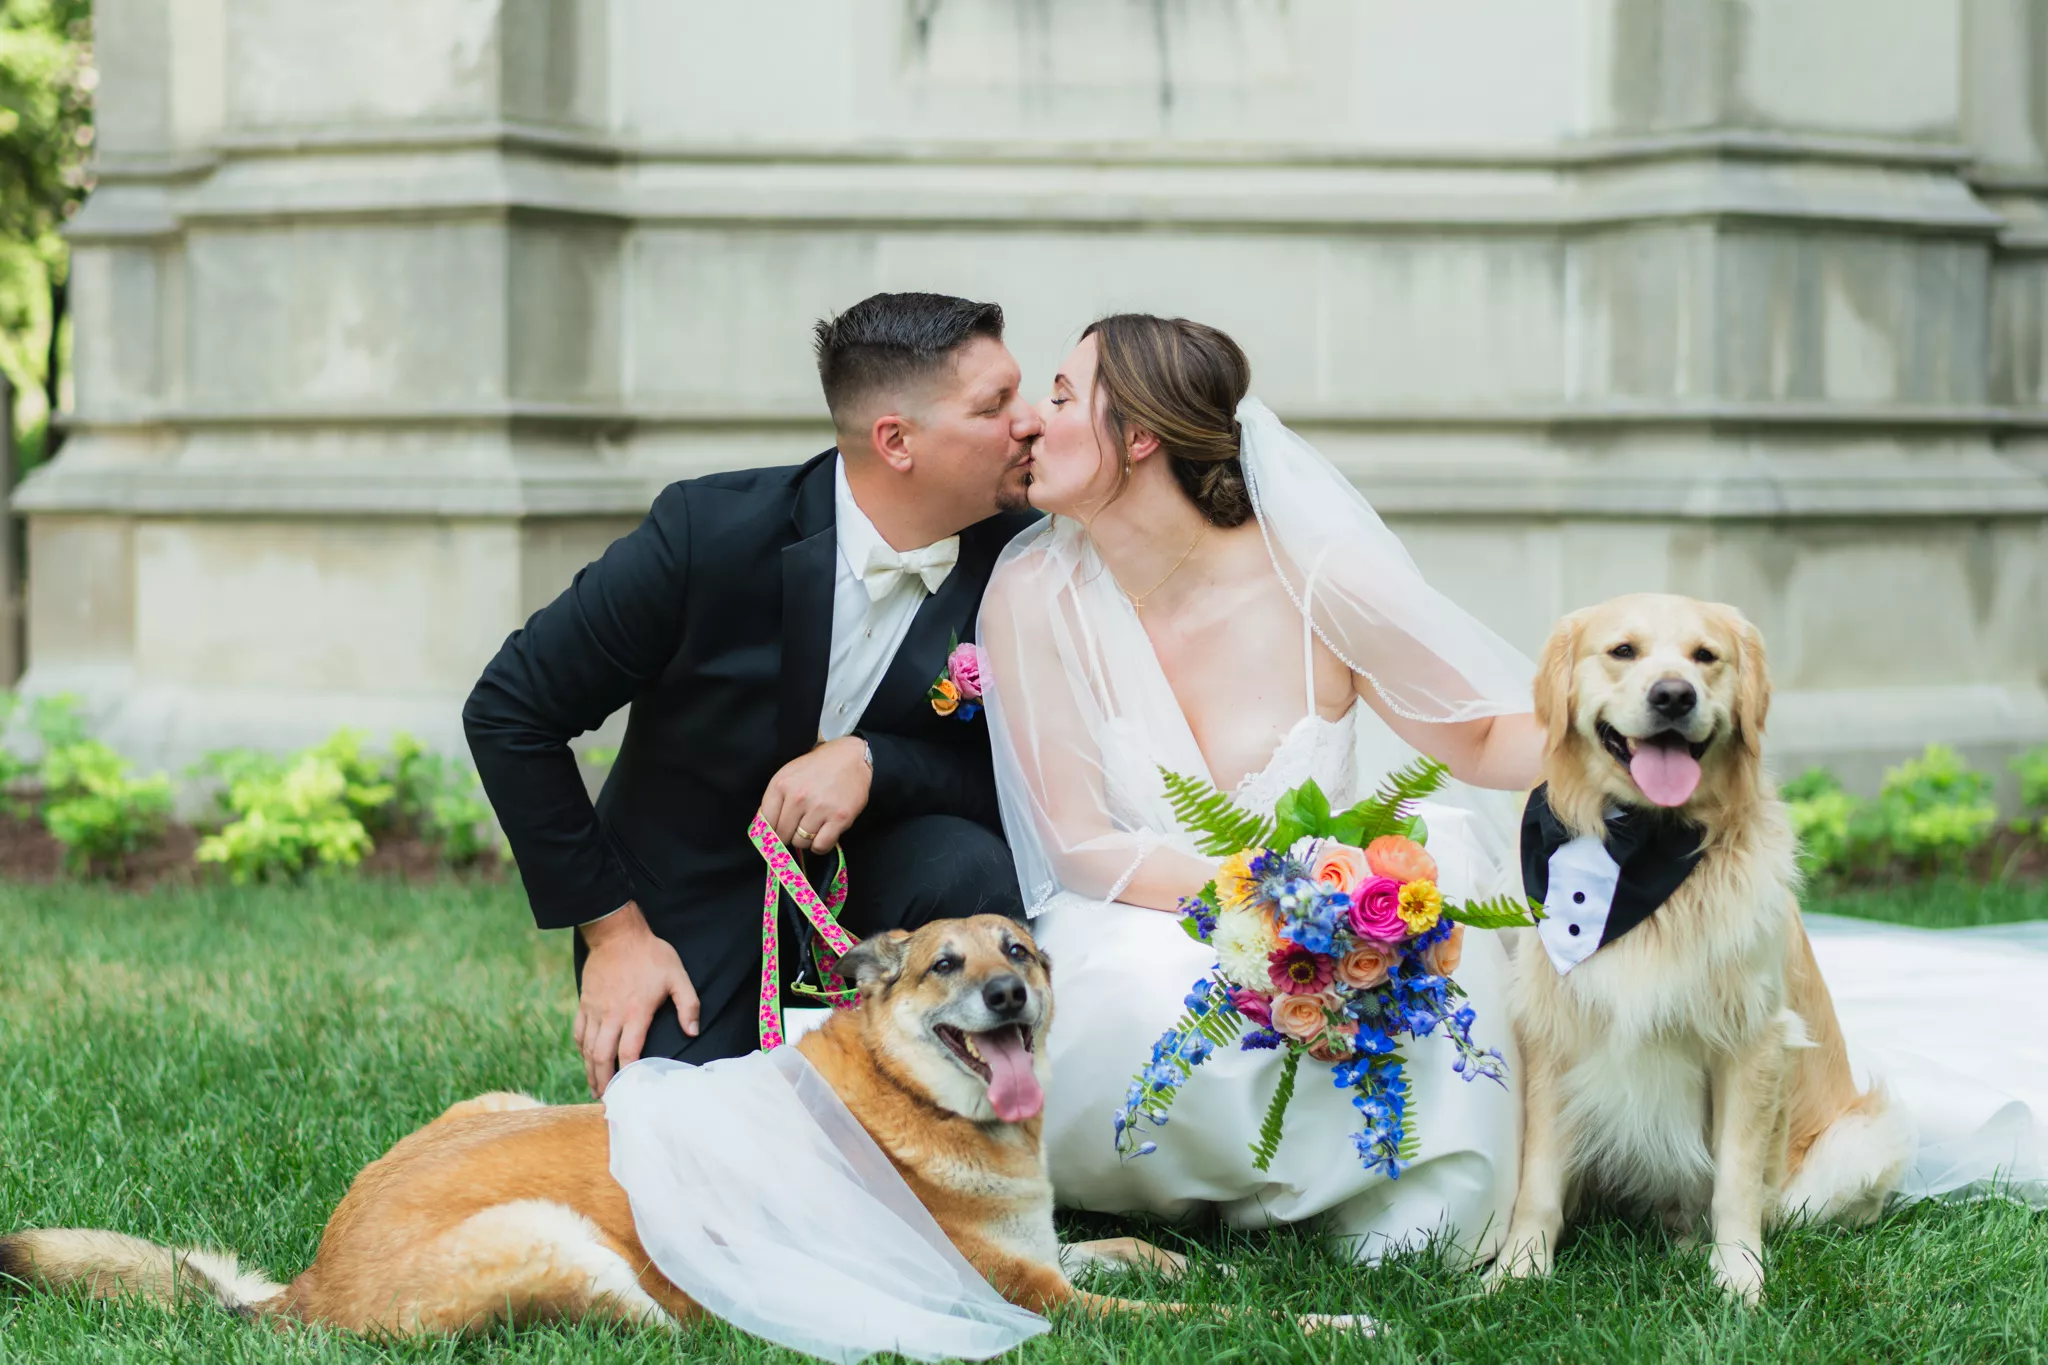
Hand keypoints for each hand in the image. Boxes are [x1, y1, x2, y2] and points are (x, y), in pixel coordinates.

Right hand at [574, 901, 697, 1097]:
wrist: (617, 934)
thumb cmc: (650, 955)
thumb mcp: (677, 976)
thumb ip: (688, 1005)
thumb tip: (693, 1031)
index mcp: (636, 1012)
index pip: (628, 1052)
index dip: (627, 1075)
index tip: (629, 1090)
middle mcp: (612, 1015)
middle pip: (602, 1057)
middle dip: (603, 1081)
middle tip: (608, 1098)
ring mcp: (595, 1010)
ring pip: (587, 1048)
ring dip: (590, 1070)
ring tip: (596, 1086)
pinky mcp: (585, 1003)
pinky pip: (579, 1032)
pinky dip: (581, 1049)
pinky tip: (586, 1059)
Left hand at [759, 736, 871, 854]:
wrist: (851, 757)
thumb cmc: (818, 767)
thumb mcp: (789, 774)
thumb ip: (775, 799)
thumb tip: (765, 830)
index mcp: (781, 784)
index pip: (765, 822)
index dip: (770, 831)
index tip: (777, 833)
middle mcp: (798, 797)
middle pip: (782, 835)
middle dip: (788, 835)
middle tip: (798, 828)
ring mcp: (819, 808)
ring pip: (801, 842)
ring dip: (805, 840)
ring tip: (813, 827)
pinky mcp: (839, 818)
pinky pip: (821, 846)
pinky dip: (821, 846)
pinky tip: (823, 835)